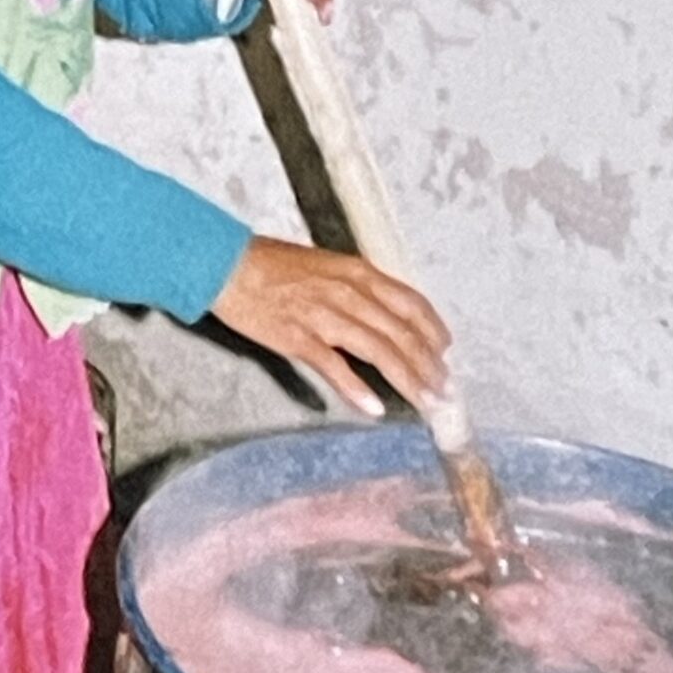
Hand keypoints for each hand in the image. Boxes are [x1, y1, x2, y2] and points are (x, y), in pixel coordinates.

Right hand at [210, 235, 451, 419]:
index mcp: (358, 273)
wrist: (227, 265)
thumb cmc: (273, 266)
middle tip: (444, 391)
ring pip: (379, 351)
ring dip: (408, 380)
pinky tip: (374, 407)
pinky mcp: (298, 337)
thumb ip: (358, 288)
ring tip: (425, 402)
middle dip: (429, 366)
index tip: (445, 353)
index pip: (411, 303)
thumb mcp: (327, 265)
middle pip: (401, 333)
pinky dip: (357, 389)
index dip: (433, 331)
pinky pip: (335, 366)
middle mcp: (348, 292)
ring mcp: (324, 315)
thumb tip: (384, 314)